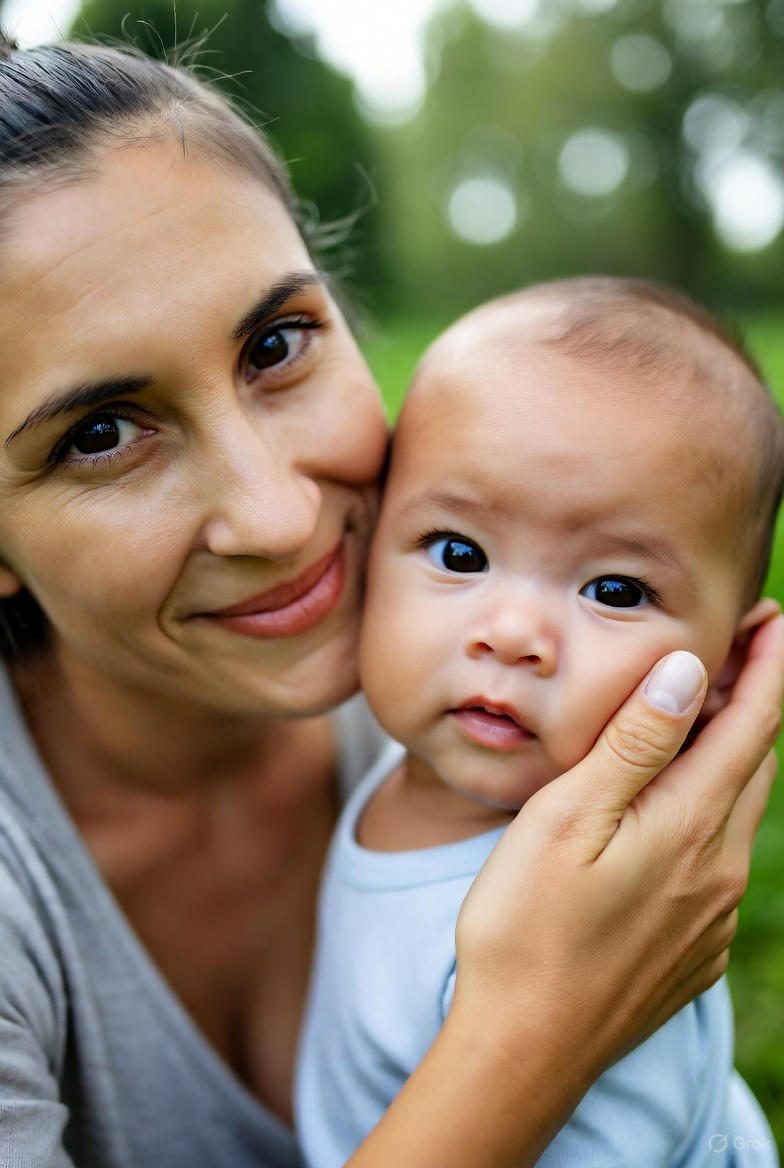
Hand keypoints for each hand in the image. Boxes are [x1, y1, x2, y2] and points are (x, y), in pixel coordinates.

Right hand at [349, 614, 781, 1167]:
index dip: (768, 664)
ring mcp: (712, 914)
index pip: (753, 724)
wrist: (526, 1049)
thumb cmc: (527, 926)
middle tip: (738, 648)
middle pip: (755, 763)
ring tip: (703, 716)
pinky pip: (720, 861)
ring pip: (738, 811)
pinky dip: (710, 812)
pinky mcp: (696, 947)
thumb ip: (634, 745)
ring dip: (731, 755)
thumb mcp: (567, 820)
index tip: (772, 615)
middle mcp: (719, 868)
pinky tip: (672, 812)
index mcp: (690, 825)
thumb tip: (689, 671)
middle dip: (754, 699)